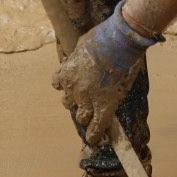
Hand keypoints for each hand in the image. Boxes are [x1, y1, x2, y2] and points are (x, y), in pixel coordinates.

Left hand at [52, 1, 161, 146]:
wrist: (118, 42)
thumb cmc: (102, 37)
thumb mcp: (82, 44)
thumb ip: (79, 55)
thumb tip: (81, 55)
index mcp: (66, 71)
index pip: (57, 84)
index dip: (65, 86)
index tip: (71, 85)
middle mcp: (73, 87)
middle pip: (68, 102)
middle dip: (75, 100)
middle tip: (86, 99)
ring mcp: (88, 99)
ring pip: (81, 115)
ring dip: (85, 115)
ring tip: (91, 117)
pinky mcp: (104, 106)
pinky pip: (97, 125)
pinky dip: (95, 133)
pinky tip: (94, 140)